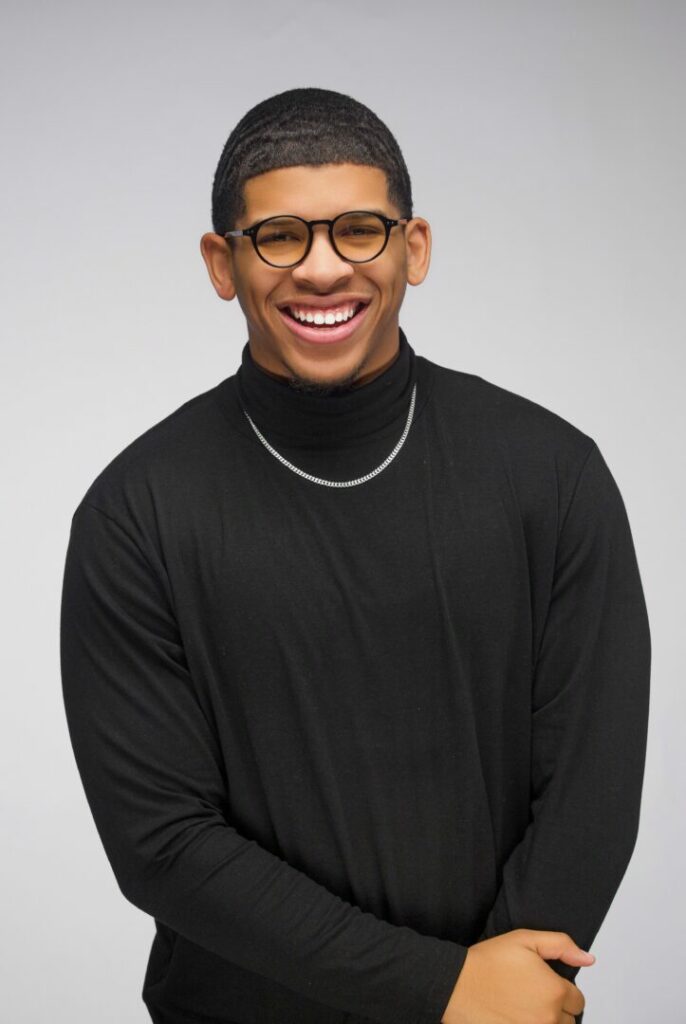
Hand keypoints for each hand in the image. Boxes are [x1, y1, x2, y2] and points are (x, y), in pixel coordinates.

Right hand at [440, 928, 593, 1023]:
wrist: (456, 985)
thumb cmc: (487, 961)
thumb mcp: (525, 939)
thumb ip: (561, 945)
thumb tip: (588, 959)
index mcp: (554, 991)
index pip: (578, 1000)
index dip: (563, 991)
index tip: (545, 985)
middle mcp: (548, 1018)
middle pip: (569, 1021)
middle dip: (556, 1009)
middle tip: (533, 996)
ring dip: (547, 1022)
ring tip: (525, 1008)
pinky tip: (517, 1017)